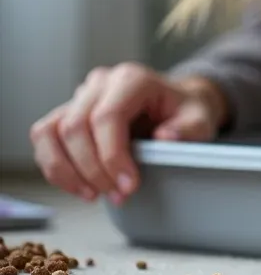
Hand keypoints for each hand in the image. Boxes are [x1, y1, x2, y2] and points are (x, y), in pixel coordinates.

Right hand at [29, 64, 226, 203]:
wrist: (176, 103)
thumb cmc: (186, 111)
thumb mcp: (200, 119)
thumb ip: (188, 129)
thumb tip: (165, 137)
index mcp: (133, 79)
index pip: (107, 117)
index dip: (111, 156)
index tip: (128, 185)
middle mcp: (101, 83)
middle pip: (76, 127)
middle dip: (93, 169)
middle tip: (117, 195)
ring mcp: (81, 96)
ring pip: (51, 132)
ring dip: (66, 171)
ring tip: (93, 195)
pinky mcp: (68, 112)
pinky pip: (45, 138)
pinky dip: (55, 167)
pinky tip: (79, 186)